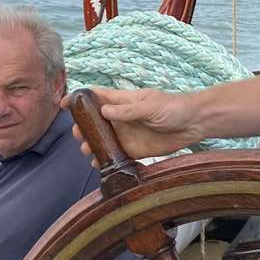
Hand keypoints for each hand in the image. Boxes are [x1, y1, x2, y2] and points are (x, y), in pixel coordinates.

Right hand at [63, 87, 201, 162]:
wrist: (194, 124)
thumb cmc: (174, 108)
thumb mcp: (150, 106)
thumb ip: (128, 110)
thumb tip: (104, 112)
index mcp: (123, 101)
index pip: (96, 97)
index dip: (79, 99)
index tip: (64, 104)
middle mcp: (121, 117)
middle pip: (94, 121)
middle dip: (83, 127)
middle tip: (79, 136)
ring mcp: (126, 134)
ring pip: (101, 139)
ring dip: (91, 144)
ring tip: (88, 151)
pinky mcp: (133, 149)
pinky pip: (114, 155)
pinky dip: (104, 159)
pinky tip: (98, 163)